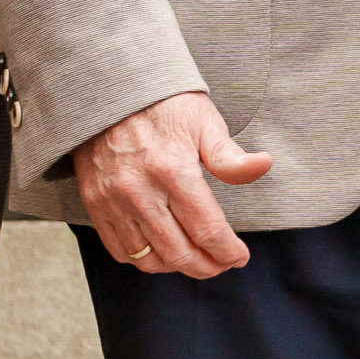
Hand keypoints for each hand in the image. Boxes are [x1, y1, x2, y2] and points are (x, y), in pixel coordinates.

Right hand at [71, 89, 273, 275]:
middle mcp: (140, 193)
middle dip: (208, 267)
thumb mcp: (203, 122)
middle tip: (223, 264)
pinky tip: (162, 252)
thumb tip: (264, 165)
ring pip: (149, 258)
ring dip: (177, 267)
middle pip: (180, 253)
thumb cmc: (163, 105)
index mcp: (173, 172)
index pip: (207, 231)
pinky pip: (120, 249)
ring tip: (196, 259)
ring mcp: (113, 202)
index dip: (228, 251)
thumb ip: (230, 156)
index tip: (240, 256)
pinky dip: (144, 259)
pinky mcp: (95, 204)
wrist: (109, 91)